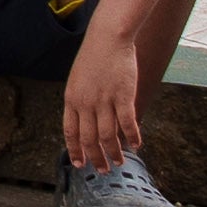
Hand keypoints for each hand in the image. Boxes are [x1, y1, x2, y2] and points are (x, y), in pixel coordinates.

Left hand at [68, 32, 146, 173]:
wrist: (108, 37)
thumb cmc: (94, 56)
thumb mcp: (78, 79)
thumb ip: (81, 100)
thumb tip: (87, 120)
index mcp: (71, 99)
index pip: (70, 132)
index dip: (75, 150)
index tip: (80, 163)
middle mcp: (86, 103)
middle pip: (89, 139)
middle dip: (96, 158)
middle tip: (103, 169)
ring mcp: (104, 100)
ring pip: (108, 136)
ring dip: (114, 152)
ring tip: (120, 162)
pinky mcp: (123, 96)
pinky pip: (127, 123)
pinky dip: (132, 137)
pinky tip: (136, 145)